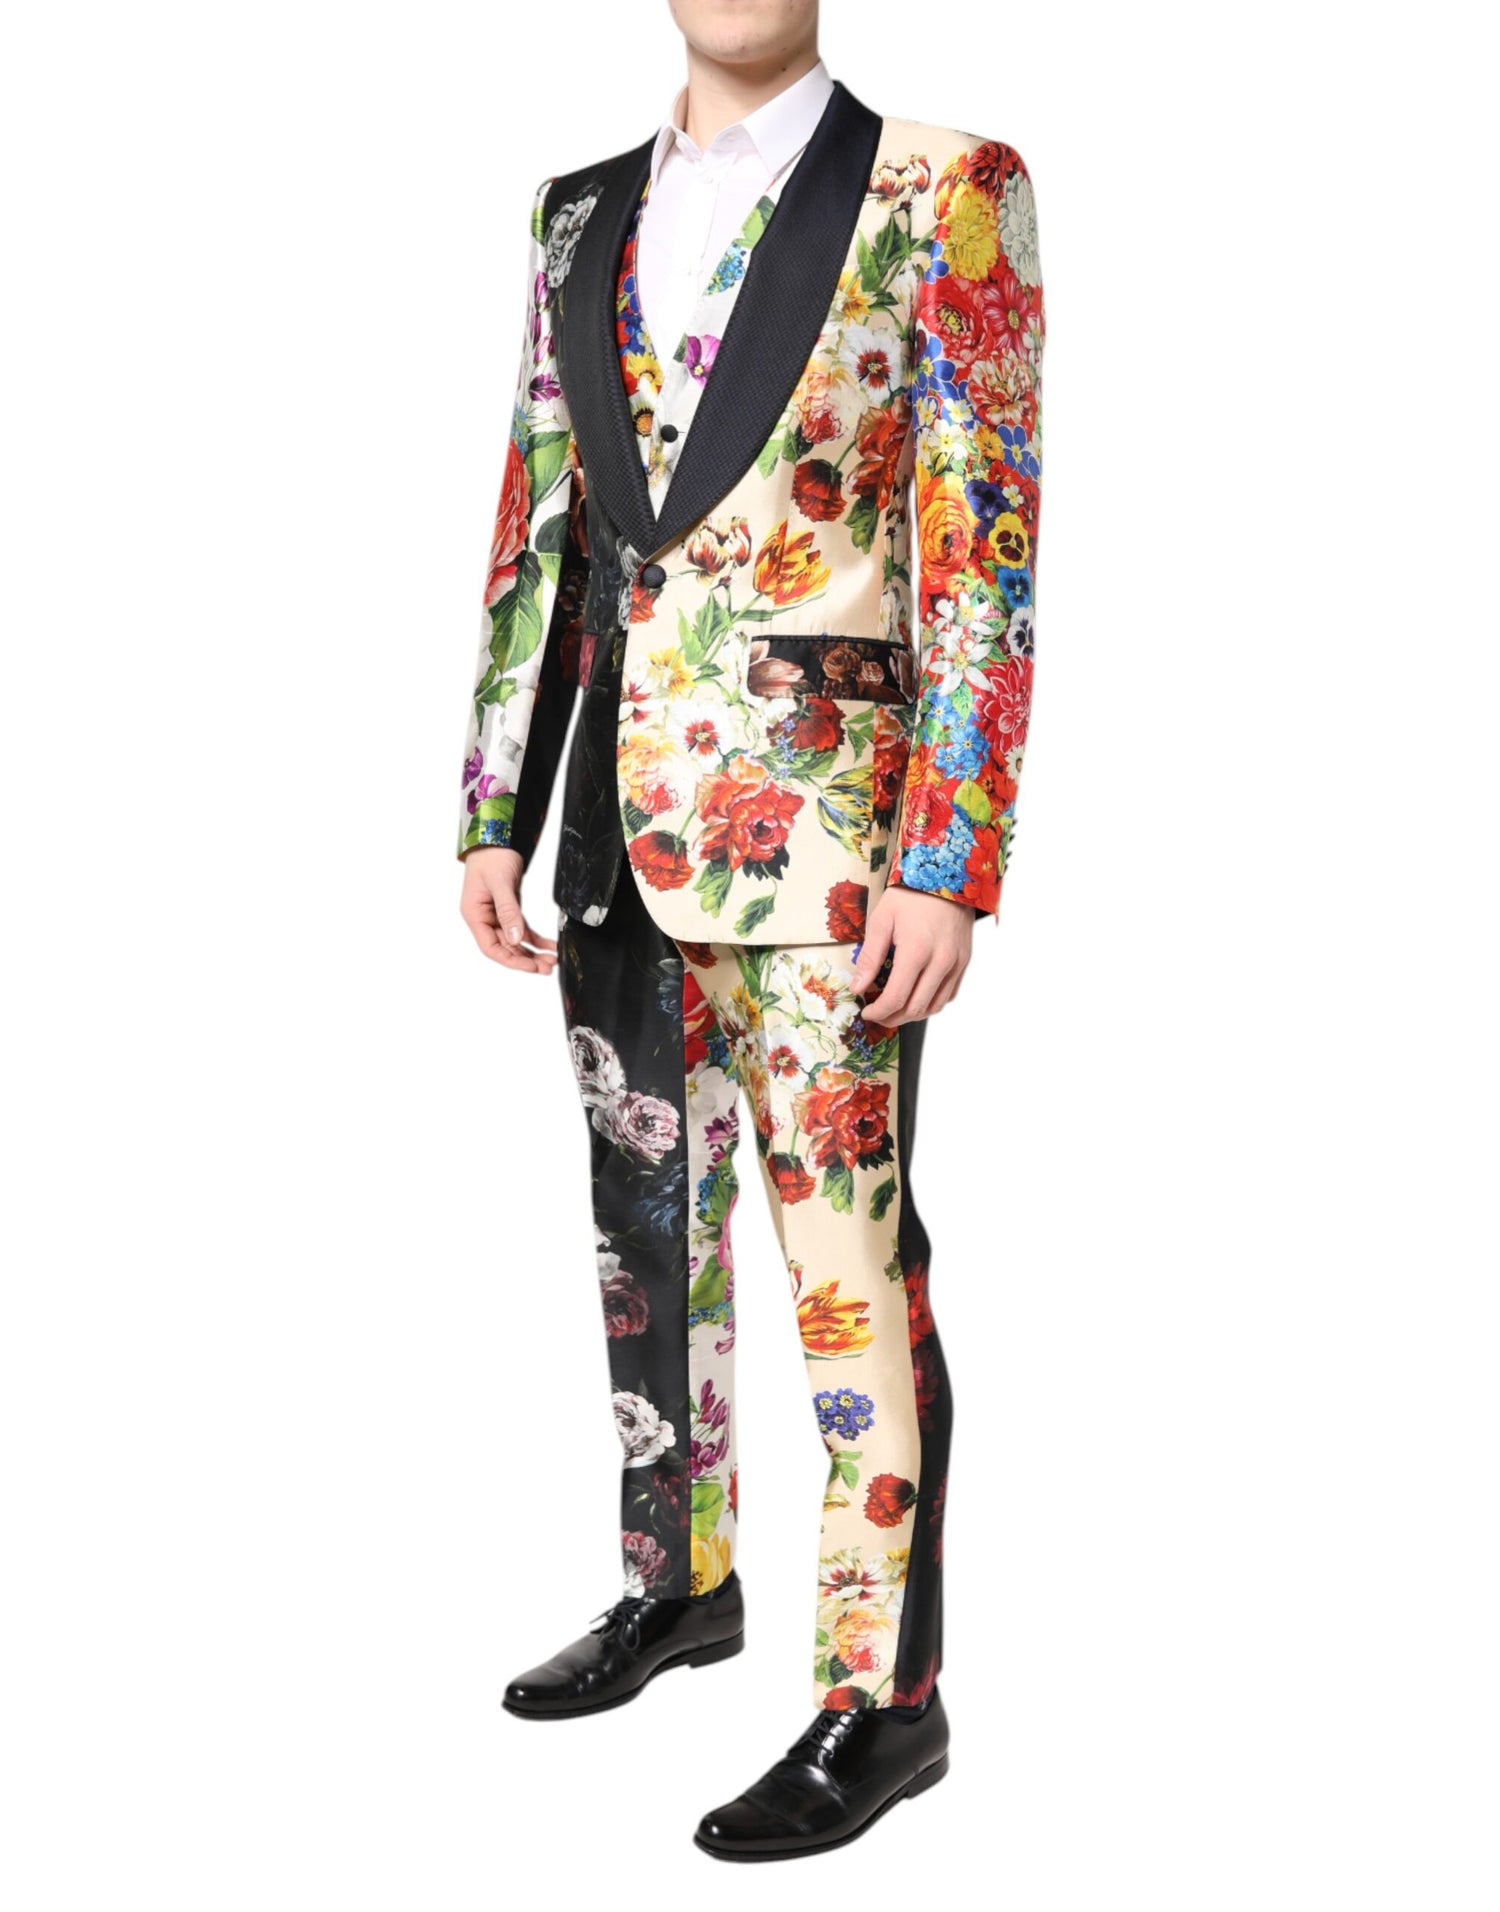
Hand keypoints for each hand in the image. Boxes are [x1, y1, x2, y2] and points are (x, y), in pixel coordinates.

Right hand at [459, 847, 557, 974]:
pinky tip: (549, 945)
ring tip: (552, 960)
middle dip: (526, 959)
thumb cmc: (492, 855)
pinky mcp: (508, 908)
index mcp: (474, 914)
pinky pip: (522, 929)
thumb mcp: (500, 883)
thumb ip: (508, 912)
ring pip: (515, 941)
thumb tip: (515, 939)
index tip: (531, 966)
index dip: (511, 960)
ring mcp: (496, 914)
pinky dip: (535, 938)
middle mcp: (483, 918)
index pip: (491, 948)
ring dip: (532, 951)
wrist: (497, 836)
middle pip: (505, 947)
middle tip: (547, 967)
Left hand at [850, 888, 972, 1026]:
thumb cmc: (911, 894)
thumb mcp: (882, 919)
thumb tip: (858, 987)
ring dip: (912, 1015)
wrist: (948, 874)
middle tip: (878, 1014)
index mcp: (916, 950)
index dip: (879, 1012)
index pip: (896, 997)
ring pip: (935, 1006)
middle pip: (916, 1008)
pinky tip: (916, 998)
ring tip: (894, 1010)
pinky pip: (949, 994)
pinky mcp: (964, 961)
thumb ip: (870, 957)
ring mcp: (956, 963)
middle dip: (892, 1018)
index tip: (867, 1012)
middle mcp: (941, 961)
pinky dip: (931, 1003)